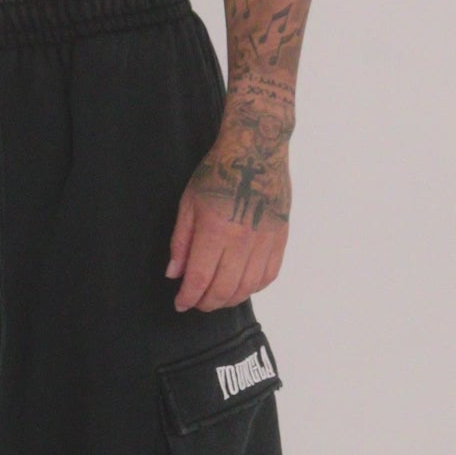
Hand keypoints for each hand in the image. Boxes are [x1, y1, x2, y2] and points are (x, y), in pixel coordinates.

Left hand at [165, 137, 289, 312]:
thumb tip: (175, 275)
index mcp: (215, 230)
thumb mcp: (189, 204)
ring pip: (248, 287)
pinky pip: (269, 275)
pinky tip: (241, 286)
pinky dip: (253, 288)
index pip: (200, 278)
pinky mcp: (280, 238)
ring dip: (229, 299)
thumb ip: (181, 242)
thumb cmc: (218, 174)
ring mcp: (265, 241)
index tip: (180, 303)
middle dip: (206, 303)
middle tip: (196, 302)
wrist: (257, 151)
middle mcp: (242, 240)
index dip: (188, 297)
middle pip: (224, 289)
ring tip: (216, 297)